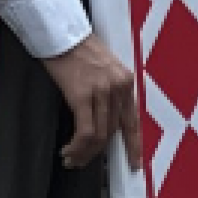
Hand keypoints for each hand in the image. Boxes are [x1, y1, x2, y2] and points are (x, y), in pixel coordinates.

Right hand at [42, 33, 141, 170]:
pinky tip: (68, 151)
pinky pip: (85, 132)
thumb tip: (107, 122)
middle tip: (83, 161)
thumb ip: (111, 93)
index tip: (135, 162)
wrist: (62, 35)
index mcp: (126, 81)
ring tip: (72, 159)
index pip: (133, 120)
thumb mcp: (105, 70)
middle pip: (112, 132)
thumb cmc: (80, 51)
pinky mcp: (81, 96)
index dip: (134, 144)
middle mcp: (118, 87)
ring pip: (99, 136)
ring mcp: (101, 91)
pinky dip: (77, 147)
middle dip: (97, 152)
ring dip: (84, 153)